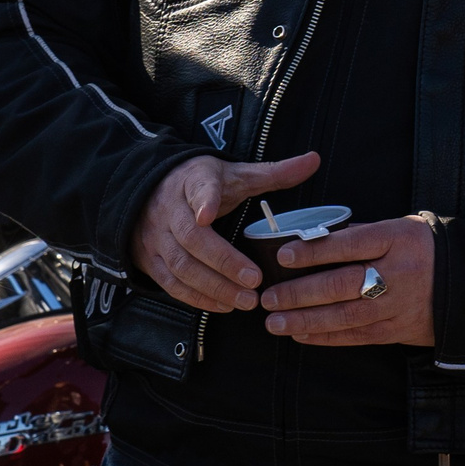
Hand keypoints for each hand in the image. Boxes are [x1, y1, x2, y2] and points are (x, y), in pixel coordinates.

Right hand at [130, 152, 320, 313]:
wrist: (151, 192)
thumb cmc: (203, 184)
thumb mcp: (235, 173)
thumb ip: (274, 172)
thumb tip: (314, 160)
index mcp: (193, 181)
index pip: (198, 188)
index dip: (204, 201)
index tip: (208, 214)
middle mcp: (170, 210)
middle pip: (192, 238)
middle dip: (224, 262)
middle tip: (254, 281)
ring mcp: (157, 237)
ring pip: (181, 265)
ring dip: (214, 286)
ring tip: (245, 300)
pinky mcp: (150, 260)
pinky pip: (171, 283)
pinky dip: (197, 297)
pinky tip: (223, 305)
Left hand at [262, 215, 436, 345]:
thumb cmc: (426, 250)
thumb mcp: (402, 229)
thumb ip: (362, 235)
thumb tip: (315, 238)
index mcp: (399, 239)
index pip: (351, 244)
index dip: (316, 250)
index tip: (284, 255)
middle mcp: (400, 273)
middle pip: (343, 283)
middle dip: (301, 292)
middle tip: (269, 296)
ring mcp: (400, 305)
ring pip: (346, 315)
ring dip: (306, 319)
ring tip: (275, 321)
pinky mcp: (399, 331)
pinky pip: (357, 336)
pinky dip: (326, 337)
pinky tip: (301, 333)